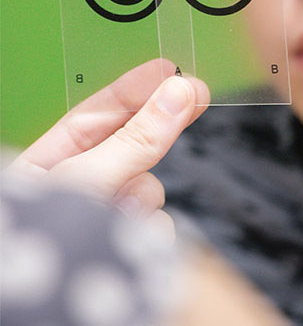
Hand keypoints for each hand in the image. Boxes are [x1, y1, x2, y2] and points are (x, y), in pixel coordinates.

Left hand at [7, 59, 208, 228]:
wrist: (37, 308)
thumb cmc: (39, 243)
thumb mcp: (85, 179)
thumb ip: (135, 140)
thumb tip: (177, 96)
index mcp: (51, 161)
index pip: (100, 112)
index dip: (136, 87)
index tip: (170, 70)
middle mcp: (81, 185)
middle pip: (132, 142)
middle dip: (158, 125)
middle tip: (196, 95)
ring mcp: (106, 215)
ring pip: (149, 184)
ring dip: (145, 191)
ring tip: (124, 208)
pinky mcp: (127, 242)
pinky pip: (155, 221)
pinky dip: (149, 227)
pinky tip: (132, 235)